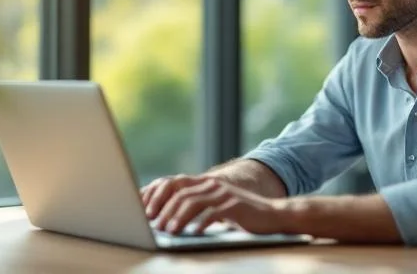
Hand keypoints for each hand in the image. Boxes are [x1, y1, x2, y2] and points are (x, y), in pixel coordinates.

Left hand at [150, 177, 290, 234]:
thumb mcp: (216, 207)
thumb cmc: (241, 215)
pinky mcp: (235, 205)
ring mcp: (224, 193)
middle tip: (153, 224)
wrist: (272, 215)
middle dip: (165, 209)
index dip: (158, 195)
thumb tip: (167, 220)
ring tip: (169, 230)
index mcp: (205, 183)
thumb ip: (196, 207)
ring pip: (194, 202)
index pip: (175, 185)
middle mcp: (213, 184)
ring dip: (179, 217)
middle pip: (181, 193)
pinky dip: (201, 223)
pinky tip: (194, 233)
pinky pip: (213, 213)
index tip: (144, 211)